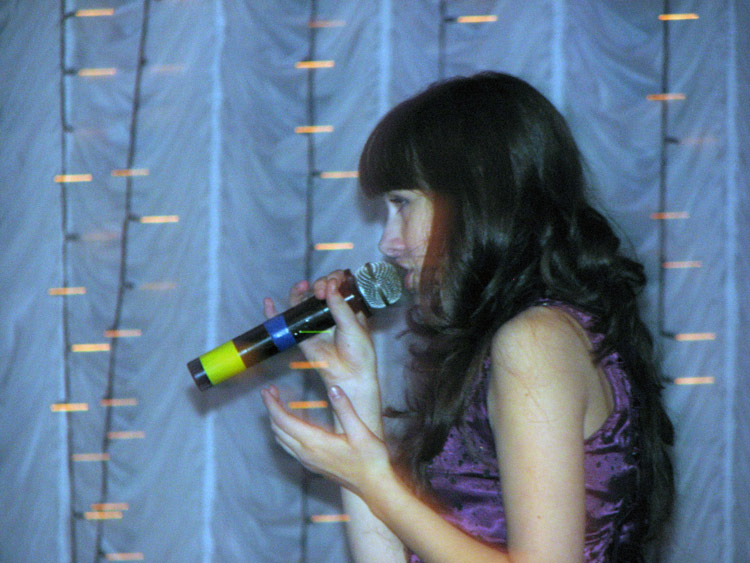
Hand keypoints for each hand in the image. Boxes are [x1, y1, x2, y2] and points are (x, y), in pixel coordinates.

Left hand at [260, 383, 392, 499]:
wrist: (374, 486)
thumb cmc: (370, 459)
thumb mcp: (361, 431)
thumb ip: (345, 408)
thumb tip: (334, 388)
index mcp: (315, 442)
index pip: (283, 420)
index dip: (272, 404)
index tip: (266, 390)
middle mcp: (306, 453)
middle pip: (278, 429)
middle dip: (271, 409)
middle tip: (272, 391)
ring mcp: (307, 461)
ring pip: (281, 439)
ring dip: (276, 420)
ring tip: (279, 403)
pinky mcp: (312, 464)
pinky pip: (289, 446)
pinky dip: (284, 431)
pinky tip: (293, 422)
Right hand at [263, 272, 381, 431]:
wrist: (350, 375)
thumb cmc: (358, 352)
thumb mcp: (353, 325)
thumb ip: (340, 306)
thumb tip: (330, 284)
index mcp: (346, 306)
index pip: (338, 284)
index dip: (334, 278)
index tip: (334, 281)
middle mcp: (329, 311)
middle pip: (319, 288)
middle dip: (320, 283)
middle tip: (323, 289)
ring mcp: (314, 322)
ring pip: (303, 300)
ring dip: (300, 290)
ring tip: (304, 286)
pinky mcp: (302, 334)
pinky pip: (286, 320)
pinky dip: (274, 312)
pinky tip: (269, 302)